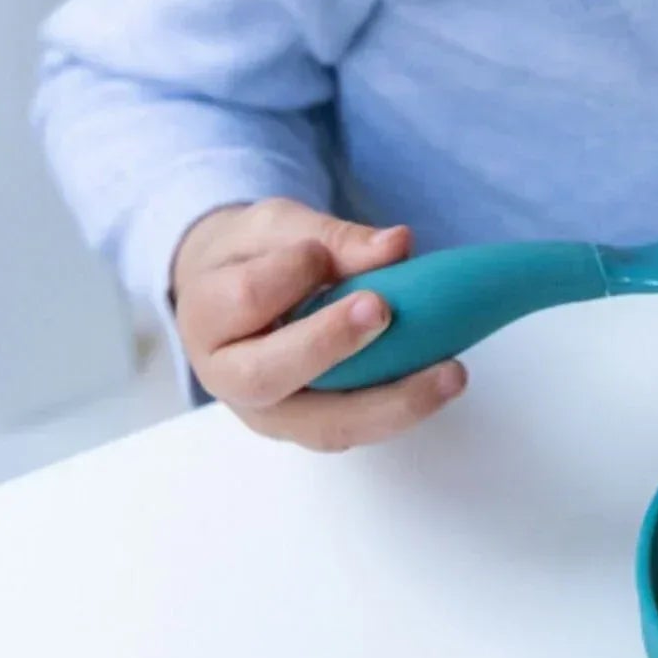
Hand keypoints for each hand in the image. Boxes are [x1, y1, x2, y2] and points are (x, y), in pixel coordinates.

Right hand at [171, 198, 465, 449]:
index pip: (243, 299)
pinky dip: (401, 410)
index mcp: (206, 317)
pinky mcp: (311, 427)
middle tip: (382, 310)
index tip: (317, 252)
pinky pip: (356, 430)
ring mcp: (271, 413)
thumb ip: (331, 235)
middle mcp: (227, 377)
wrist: (233, 291)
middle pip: (268, 376)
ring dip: (391, 401)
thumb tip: (397, 244)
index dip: (288, 272)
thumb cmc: (254, 256)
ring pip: (325, 424)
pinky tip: (442, 384)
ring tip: (451, 372)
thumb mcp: (279, 227)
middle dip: (329, 344)